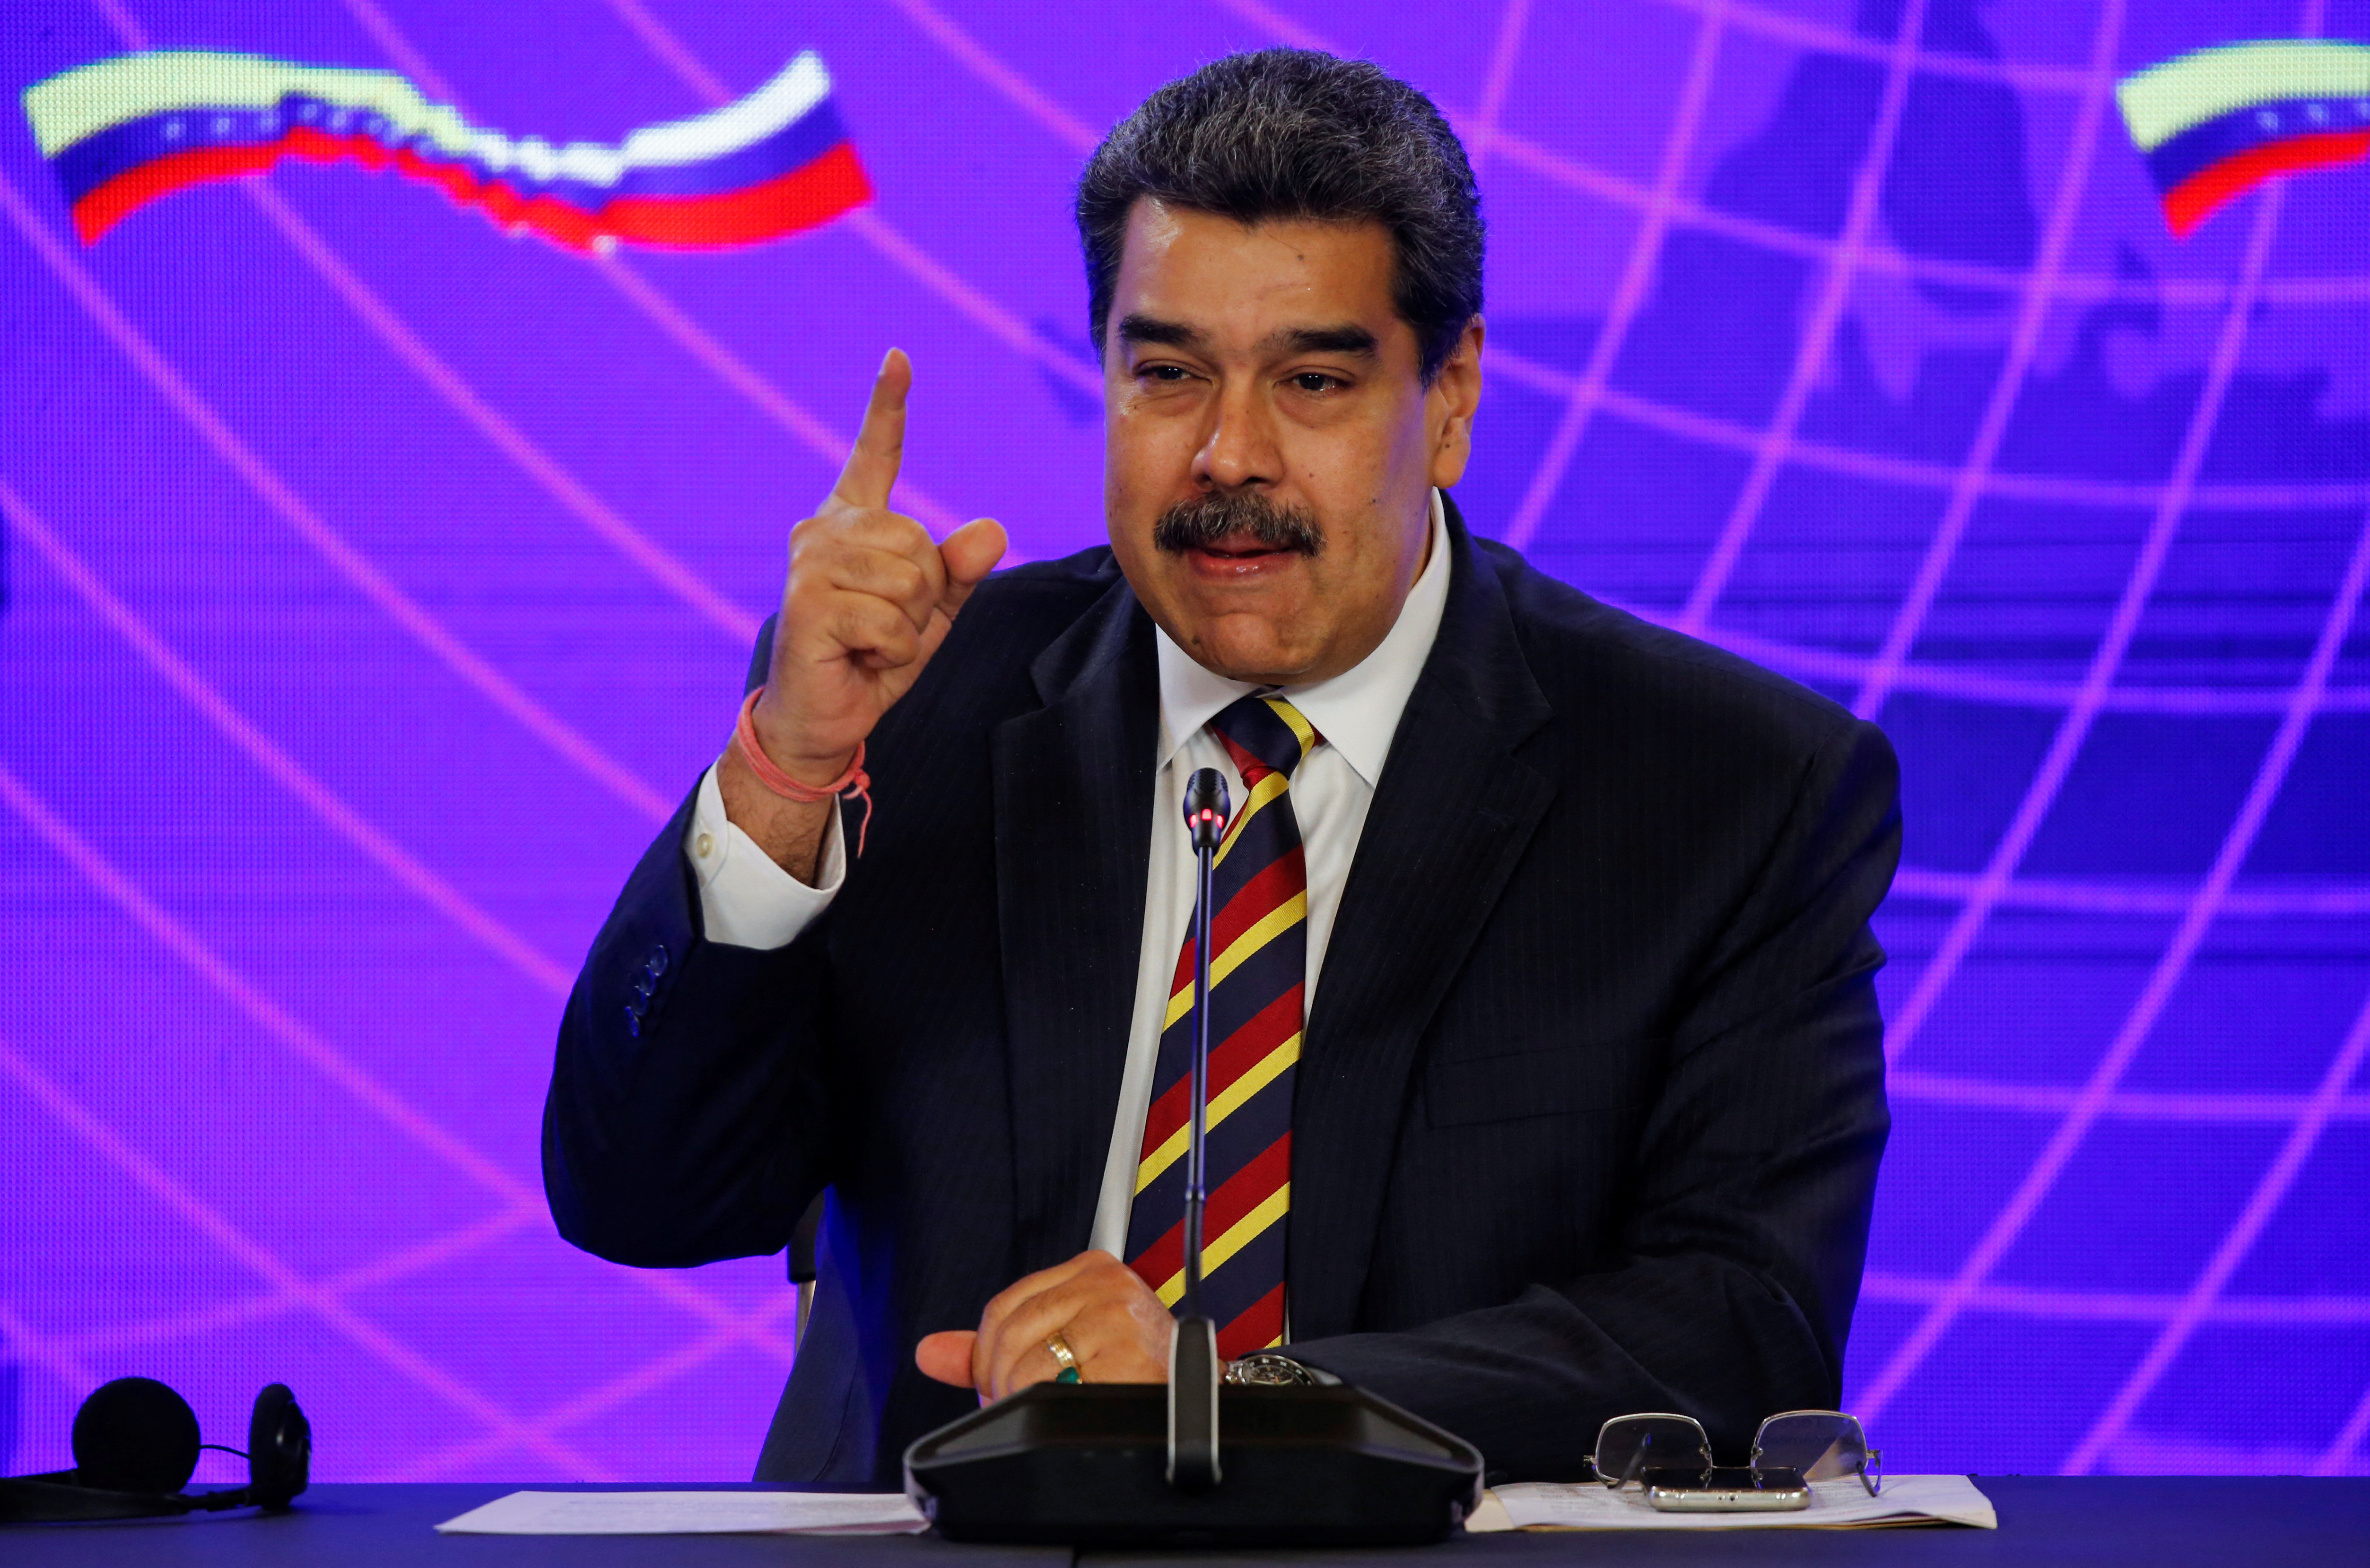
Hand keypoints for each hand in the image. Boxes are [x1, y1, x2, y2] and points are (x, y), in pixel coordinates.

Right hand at [721, 349, 1006, 877]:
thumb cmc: (873, 660)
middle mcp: (823, 530)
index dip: (888, 407)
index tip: (899, 357)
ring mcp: (810, 562)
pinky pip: (891, 619)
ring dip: (909, 626)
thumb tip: (992, 530)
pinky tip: (860, 658)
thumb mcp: (931, 615)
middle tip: (887, 628)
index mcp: (853, 523)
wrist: (822, 720)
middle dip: (924, 597)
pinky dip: (892, 650)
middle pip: (920, 541)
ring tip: (872, 642)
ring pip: (911, 578)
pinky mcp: (807, 601)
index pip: (875, 456)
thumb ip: (960, 573)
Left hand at [915, 1251, 1171, 1400]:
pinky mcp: (1127, 1353)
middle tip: (1018, 1405)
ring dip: (1022, 1401)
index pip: (1003, 1307)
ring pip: (1025, 1365)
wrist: (1193, 1396)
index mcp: (1089, 1269)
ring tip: (1046, 1409)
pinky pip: (1053, 1391)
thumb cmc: (1132, 1366)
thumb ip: (997, 1341)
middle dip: (1000, 1382)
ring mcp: (1117, 1315)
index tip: (996, 1382)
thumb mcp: (1067, 1337)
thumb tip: (931, 1351)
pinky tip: (1073, 1409)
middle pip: (1008, 1334)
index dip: (988, 1354)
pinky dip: (1051, 1411)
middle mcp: (1104, 1283)